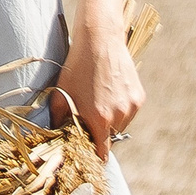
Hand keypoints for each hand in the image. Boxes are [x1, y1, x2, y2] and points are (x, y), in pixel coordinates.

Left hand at [50, 27, 143, 155]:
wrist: (100, 40)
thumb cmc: (77, 67)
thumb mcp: (61, 93)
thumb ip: (58, 121)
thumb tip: (56, 138)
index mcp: (99, 119)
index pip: (102, 153)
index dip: (94, 154)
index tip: (88, 151)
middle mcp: (119, 116)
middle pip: (110, 138)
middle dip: (100, 133)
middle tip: (89, 117)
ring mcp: (131, 106)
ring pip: (121, 125)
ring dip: (112, 120)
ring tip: (99, 100)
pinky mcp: (139, 96)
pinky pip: (129, 112)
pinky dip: (121, 108)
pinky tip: (110, 92)